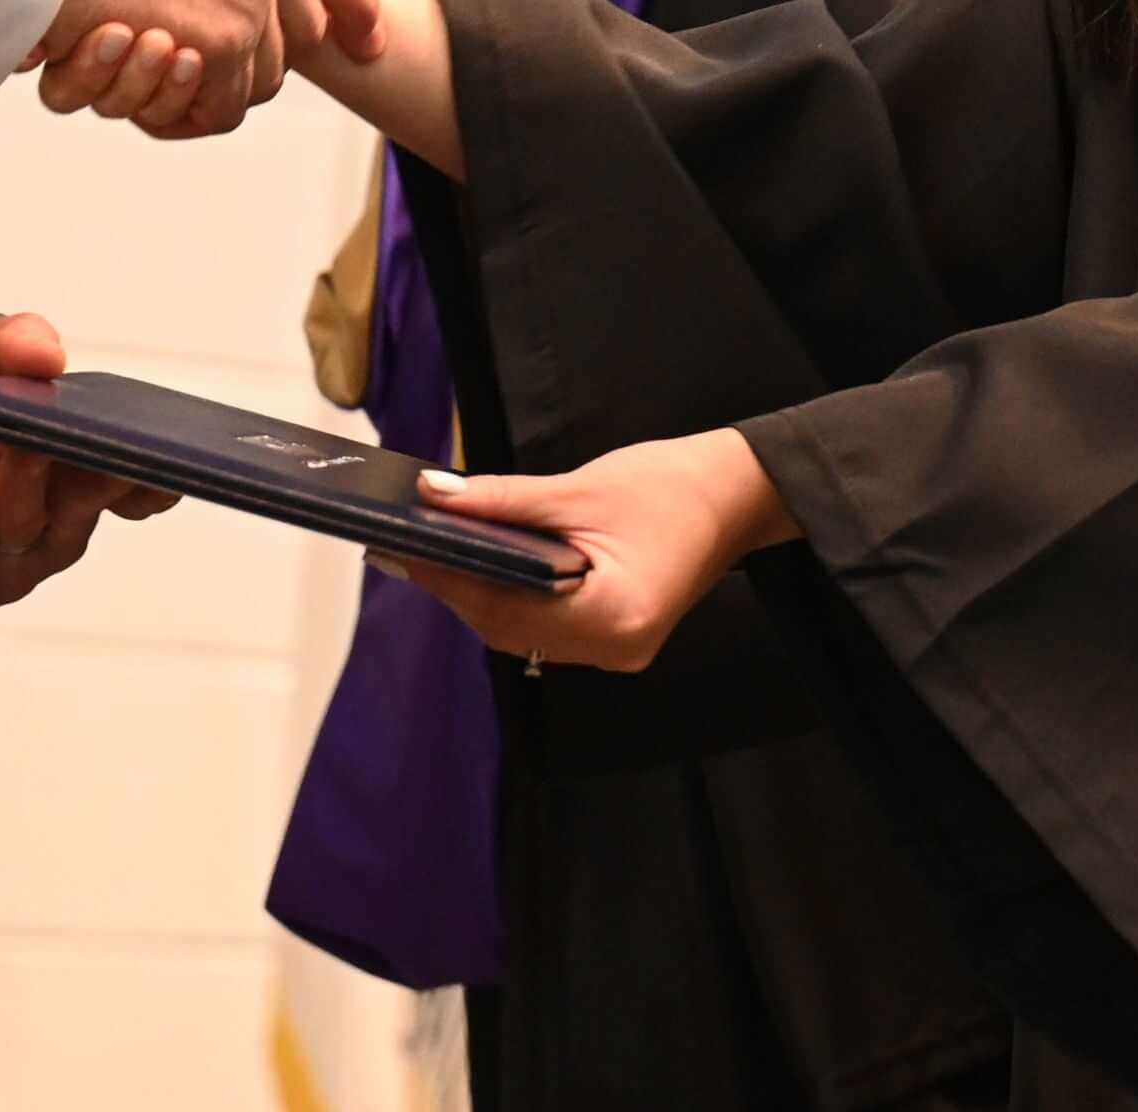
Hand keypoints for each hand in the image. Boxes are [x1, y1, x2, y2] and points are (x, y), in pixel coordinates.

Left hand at [0, 307, 175, 619]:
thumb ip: (4, 340)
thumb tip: (50, 352)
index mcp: (66, 474)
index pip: (133, 487)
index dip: (157, 474)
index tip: (170, 453)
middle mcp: (43, 528)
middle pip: (89, 505)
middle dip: (98, 470)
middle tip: (100, 435)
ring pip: (33, 532)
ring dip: (28, 485)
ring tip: (17, 441)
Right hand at [30, 0, 383, 137]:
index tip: (364, 36)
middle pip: (301, 19)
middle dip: (276, 54)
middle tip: (240, 78)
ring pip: (265, 68)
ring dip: (221, 87)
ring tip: (171, 86)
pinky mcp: (226, 37)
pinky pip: (227, 99)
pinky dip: (193, 111)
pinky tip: (158, 104)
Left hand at [367, 429, 790, 670]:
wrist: (738, 494)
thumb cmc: (669, 486)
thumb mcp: (579, 488)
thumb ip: (502, 500)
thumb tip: (434, 497)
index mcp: (610, 618)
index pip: (503, 606)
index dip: (446, 577)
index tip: (399, 548)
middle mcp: (612, 650)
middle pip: (507, 627)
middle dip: (455, 586)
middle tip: (403, 547)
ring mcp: (615, 651)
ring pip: (522, 631)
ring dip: (479, 594)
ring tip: (433, 553)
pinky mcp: (615, 637)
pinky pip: (546, 627)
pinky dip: (512, 599)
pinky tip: (485, 567)